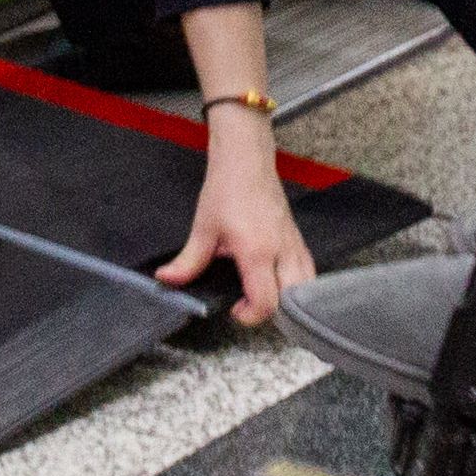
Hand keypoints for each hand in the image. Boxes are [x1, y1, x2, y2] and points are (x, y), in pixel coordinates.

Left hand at [160, 121, 320, 326]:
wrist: (246, 159)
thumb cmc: (227, 189)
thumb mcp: (203, 228)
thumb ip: (188, 261)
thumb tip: (167, 279)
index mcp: (257, 251)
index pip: (266, 302)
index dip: (250, 316)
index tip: (234, 310)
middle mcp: (282, 251)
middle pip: (292, 300)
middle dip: (272, 311)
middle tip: (248, 303)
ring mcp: (293, 243)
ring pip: (306, 286)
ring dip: (288, 297)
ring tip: (263, 292)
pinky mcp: (297, 237)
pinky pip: (308, 269)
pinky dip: (297, 282)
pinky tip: (276, 278)